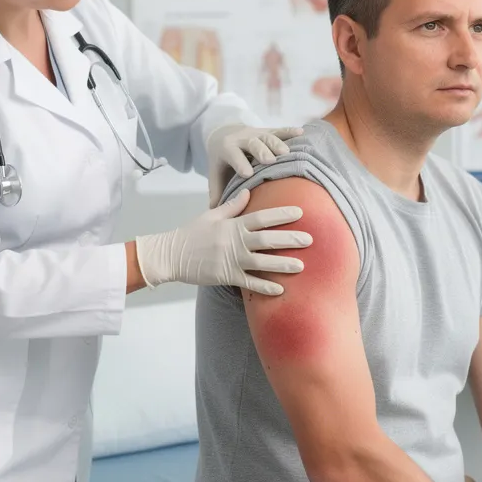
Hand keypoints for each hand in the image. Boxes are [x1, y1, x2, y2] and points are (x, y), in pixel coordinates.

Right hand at [134, 189, 311, 295]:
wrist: (171, 255)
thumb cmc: (191, 233)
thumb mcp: (211, 215)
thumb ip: (232, 205)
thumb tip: (249, 191)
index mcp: (232, 225)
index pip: (261, 217)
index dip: (281, 214)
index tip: (300, 211)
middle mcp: (234, 242)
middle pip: (267, 239)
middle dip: (289, 239)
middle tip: (310, 239)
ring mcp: (231, 260)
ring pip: (262, 263)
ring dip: (282, 264)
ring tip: (302, 266)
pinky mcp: (226, 277)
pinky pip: (249, 283)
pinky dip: (264, 287)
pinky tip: (280, 290)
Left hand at [206, 123, 304, 206]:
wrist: (223, 133)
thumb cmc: (221, 161)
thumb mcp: (215, 174)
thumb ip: (217, 192)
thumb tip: (215, 214)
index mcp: (227, 148)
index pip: (233, 154)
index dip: (240, 163)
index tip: (248, 173)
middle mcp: (242, 138)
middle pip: (252, 143)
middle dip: (261, 151)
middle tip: (271, 161)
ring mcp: (256, 133)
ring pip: (267, 136)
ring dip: (277, 144)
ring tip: (286, 154)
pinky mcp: (267, 131)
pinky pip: (280, 130)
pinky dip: (290, 132)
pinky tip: (301, 133)